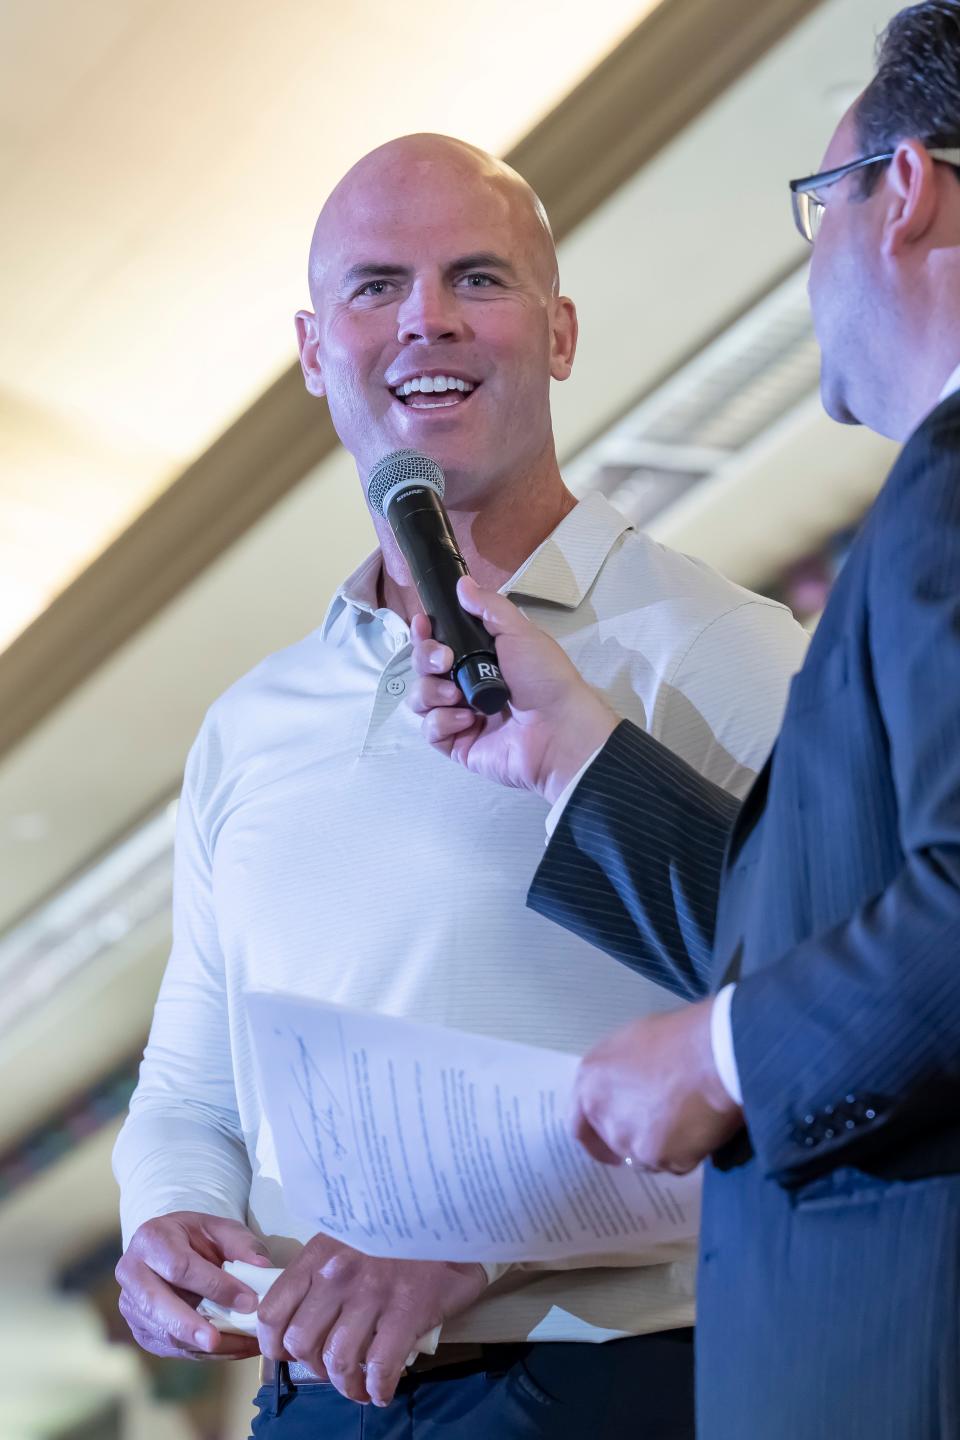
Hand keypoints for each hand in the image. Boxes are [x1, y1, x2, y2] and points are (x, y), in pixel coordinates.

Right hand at [116, 1211, 272, 1359]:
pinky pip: (170, 1347)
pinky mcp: (140, 1330)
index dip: (214, 1286)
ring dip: (203, 1346)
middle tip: (216, 1341)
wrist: (168, 1248)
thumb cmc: (196, 1237)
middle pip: (157, 1304)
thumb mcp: (219, 1228)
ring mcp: (131, 1305)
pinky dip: (202, 1353)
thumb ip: (242, 1244)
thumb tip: (263, 1268)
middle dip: (189, 1325)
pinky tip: (231, 1350)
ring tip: (241, 1348)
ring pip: (163, 1332)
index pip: (180, 1267)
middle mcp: (132, 1273)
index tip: (247, 1301)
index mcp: (151, 1239)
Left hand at [256, 1234, 486, 1406]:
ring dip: (345, 1386)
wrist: (450, 1212)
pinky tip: (382, 1391)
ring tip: (357, 1387)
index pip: (274, 1309)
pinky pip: (379, 1368)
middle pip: (302, 1343)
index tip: (289, 1353)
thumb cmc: (399, 1225)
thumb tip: (306, 1308)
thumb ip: (325, 1266)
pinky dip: (377, 1389)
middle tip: (331, 1368)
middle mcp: (337, 1275)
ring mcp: (371, 1295)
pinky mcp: (405, 1313)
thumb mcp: (351, 1233)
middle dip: (313, 1366)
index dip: (275, 1343)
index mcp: (319, 1254)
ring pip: (338, 1361)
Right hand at [409, 576, 618, 802]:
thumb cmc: (544, 678)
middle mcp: (465, 685)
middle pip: (423, 668)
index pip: (438, 643)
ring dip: (431, 691)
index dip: (425, 633)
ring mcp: (459, 715)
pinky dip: (442, 721)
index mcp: (479, 659)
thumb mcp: (520, 633)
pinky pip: (429, 730)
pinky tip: (467, 719)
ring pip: (420, 699)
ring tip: (456, 695)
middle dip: (425, 659)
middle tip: (445, 660)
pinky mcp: (457, 744)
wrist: (558, 728)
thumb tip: (463, 583)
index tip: (422, 623)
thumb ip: (489, 607)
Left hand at [572, 1000, 742, 1173]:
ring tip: (688, 1120)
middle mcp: (603, 1116)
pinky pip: (674, 1164)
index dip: (595, 1139)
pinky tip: (701, 1127)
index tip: (609, 1148)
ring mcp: (630, 1140)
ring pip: (645, 1158)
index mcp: (590, 1084)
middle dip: (637, 1140)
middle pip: (615, 1144)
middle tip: (663, 1127)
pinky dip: (687, 1153)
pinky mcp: (659, 1157)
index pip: (579, 1126)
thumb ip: (616, 1076)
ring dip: (663, 1149)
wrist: (713, 1055)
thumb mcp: (632, 1045)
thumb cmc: (678, 1038)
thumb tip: (625, 1091)